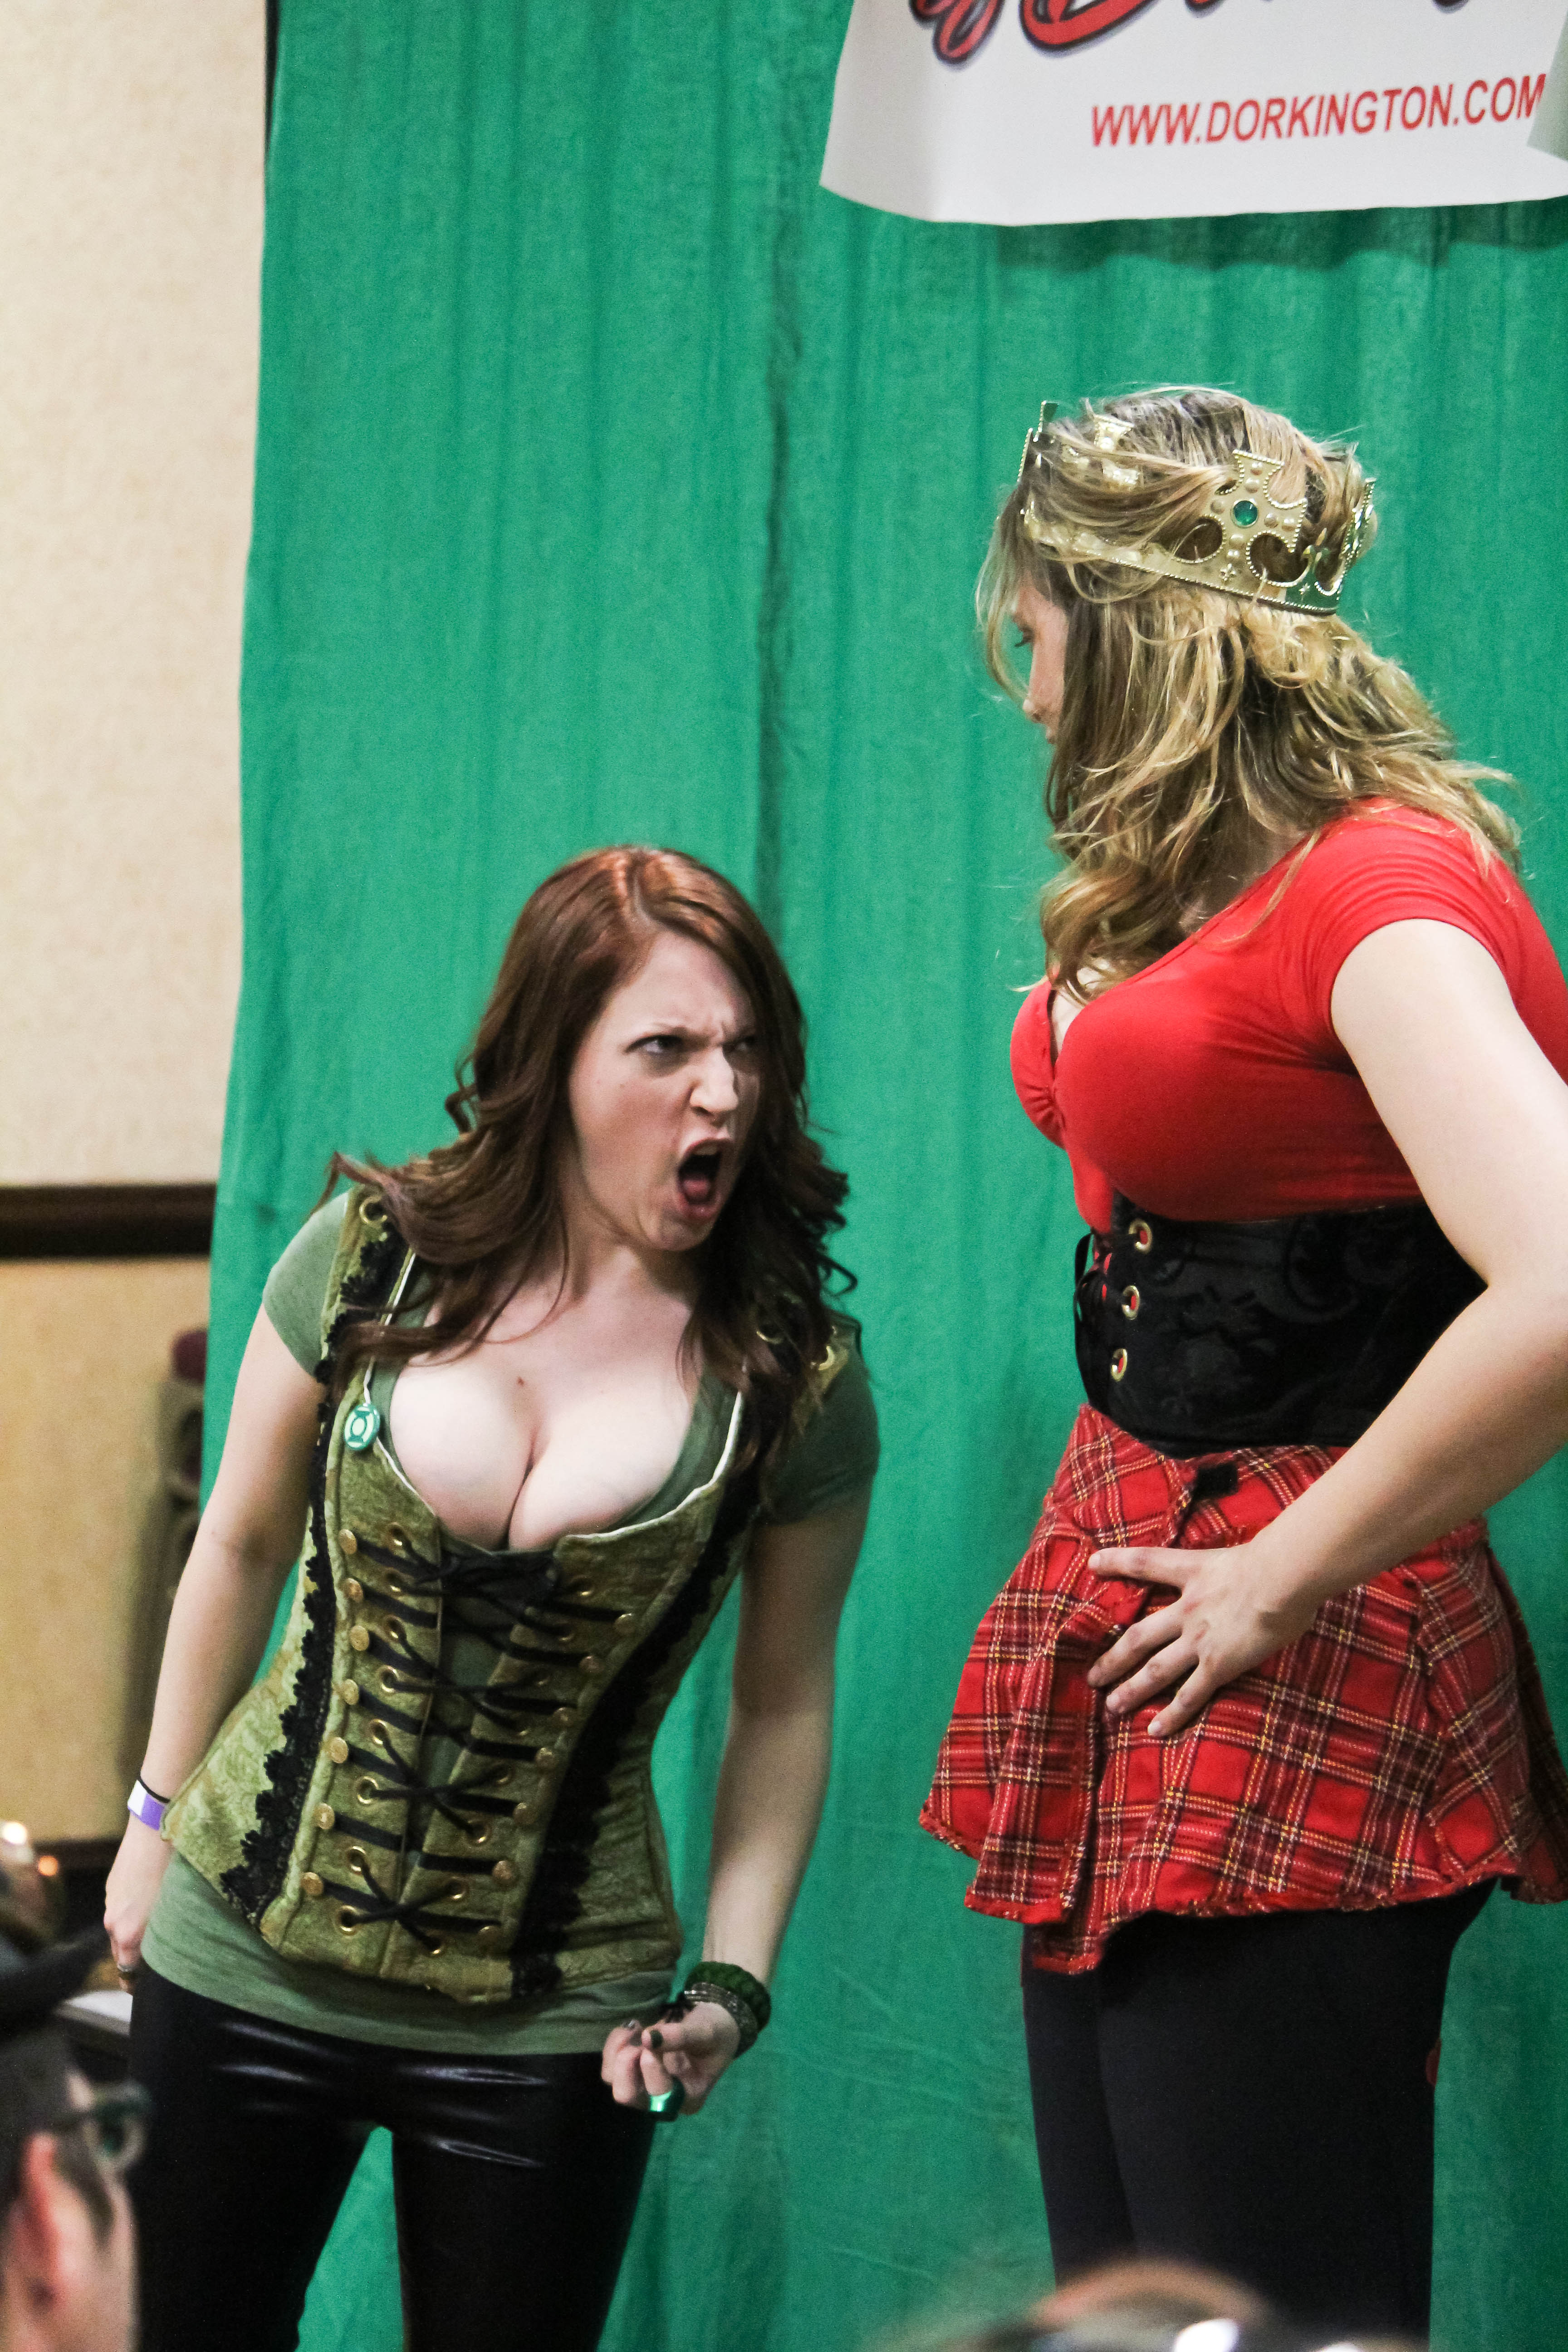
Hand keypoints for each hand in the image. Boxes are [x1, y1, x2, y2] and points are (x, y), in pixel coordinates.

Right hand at [103, 1817, 172, 1978]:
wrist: (155, 1825)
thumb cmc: (176, 1866)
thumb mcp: (179, 1907)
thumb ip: (170, 1935)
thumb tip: (176, 1951)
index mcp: (130, 1935)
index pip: (130, 1973)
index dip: (142, 1982)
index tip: (155, 1985)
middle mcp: (114, 1924)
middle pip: (122, 1956)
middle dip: (138, 1960)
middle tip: (162, 1961)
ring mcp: (110, 1904)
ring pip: (120, 1932)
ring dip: (135, 1934)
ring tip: (160, 1926)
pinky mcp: (111, 1887)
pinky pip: (120, 1911)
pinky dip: (132, 1913)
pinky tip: (151, 1900)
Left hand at [600, 2001, 740, 2116]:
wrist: (712, 2024)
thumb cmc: (717, 2032)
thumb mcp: (707, 2032)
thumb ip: (681, 2036)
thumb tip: (648, 2037)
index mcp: (687, 2098)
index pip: (659, 2096)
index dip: (651, 2070)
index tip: (653, 2038)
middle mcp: (662, 2099)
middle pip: (627, 2096)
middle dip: (626, 2064)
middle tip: (641, 2037)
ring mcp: (644, 2086)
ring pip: (612, 2080)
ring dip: (617, 2050)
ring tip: (635, 2027)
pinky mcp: (633, 2071)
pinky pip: (610, 2064)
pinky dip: (615, 2043)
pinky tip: (633, 2027)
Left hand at [1085, 1534, 1319, 1738]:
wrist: (1283, 1577)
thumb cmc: (1276, 1560)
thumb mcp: (1244, 1553)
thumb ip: (1236, 1566)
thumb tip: (1250, 1570)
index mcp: (1192, 1572)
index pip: (1145, 1563)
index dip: (1118, 1562)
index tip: (1094, 1563)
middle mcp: (1187, 1609)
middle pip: (1139, 1636)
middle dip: (1114, 1658)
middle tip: (1092, 1677)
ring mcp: (1199, 1639)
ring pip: (1156, 1670)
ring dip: (1132, 1690)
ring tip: (1112, 1706)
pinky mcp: (1218, 1665)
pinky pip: (1190, 1695)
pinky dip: (1172, 1714)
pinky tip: (1156, 1729)